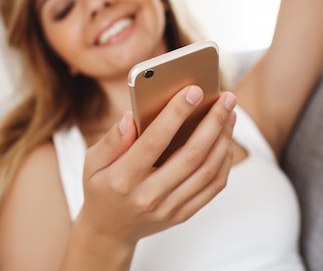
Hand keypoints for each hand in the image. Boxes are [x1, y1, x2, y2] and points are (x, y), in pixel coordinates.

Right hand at [75, 86, 236, 252]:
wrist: (108, 231)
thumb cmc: (101, 187)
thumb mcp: (92, 162)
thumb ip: (112, 139)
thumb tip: (130, 116)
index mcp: (123, 179)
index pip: (154, 141)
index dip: (176, 113)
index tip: (194, 90)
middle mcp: (149, 196)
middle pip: (191, 155)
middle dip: (213, 122)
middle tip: (226, 98)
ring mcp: (169, 208)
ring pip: (208, 170)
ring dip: (224, 139)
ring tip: (230, 114)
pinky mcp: (183, 214)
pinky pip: (213, 186)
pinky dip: (224, 161)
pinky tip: (226, 140)